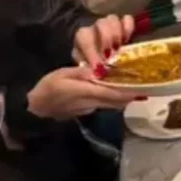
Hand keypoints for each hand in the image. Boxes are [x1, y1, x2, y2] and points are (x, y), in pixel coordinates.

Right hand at [27, 65, 141, 118]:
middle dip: (132, 95)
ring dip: (125, 97)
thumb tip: (98, 71)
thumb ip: (81, 73)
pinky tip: (121, 90)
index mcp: (85, 92)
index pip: (112, 92)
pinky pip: (107, 105)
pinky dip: (116, 99)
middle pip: (117, 101)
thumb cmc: (46, 88)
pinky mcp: (88, 110)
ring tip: (137, 87)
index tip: (143, 86)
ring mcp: (90, 108)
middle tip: (146, 85)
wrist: (34, 108)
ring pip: (114, 104)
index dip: (128, 90)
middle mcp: (91, 103)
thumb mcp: (61, 74)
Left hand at [71, 15, 135, 67]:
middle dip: (107, 39)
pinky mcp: (123, 24)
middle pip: (101, 23)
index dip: (91, 51)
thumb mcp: (85, 66)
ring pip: (113, 18)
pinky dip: (129, 28)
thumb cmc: (90, 61)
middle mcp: (95, 27)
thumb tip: (95, 74)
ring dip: (117, 33)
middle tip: (111, 54)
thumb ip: (88, 69)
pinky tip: (127, 39)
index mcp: (83, 36)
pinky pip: (127, 19)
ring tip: (119, 47)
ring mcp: (110, 24)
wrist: (97, 54)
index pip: (85, 37)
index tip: (98, 66)